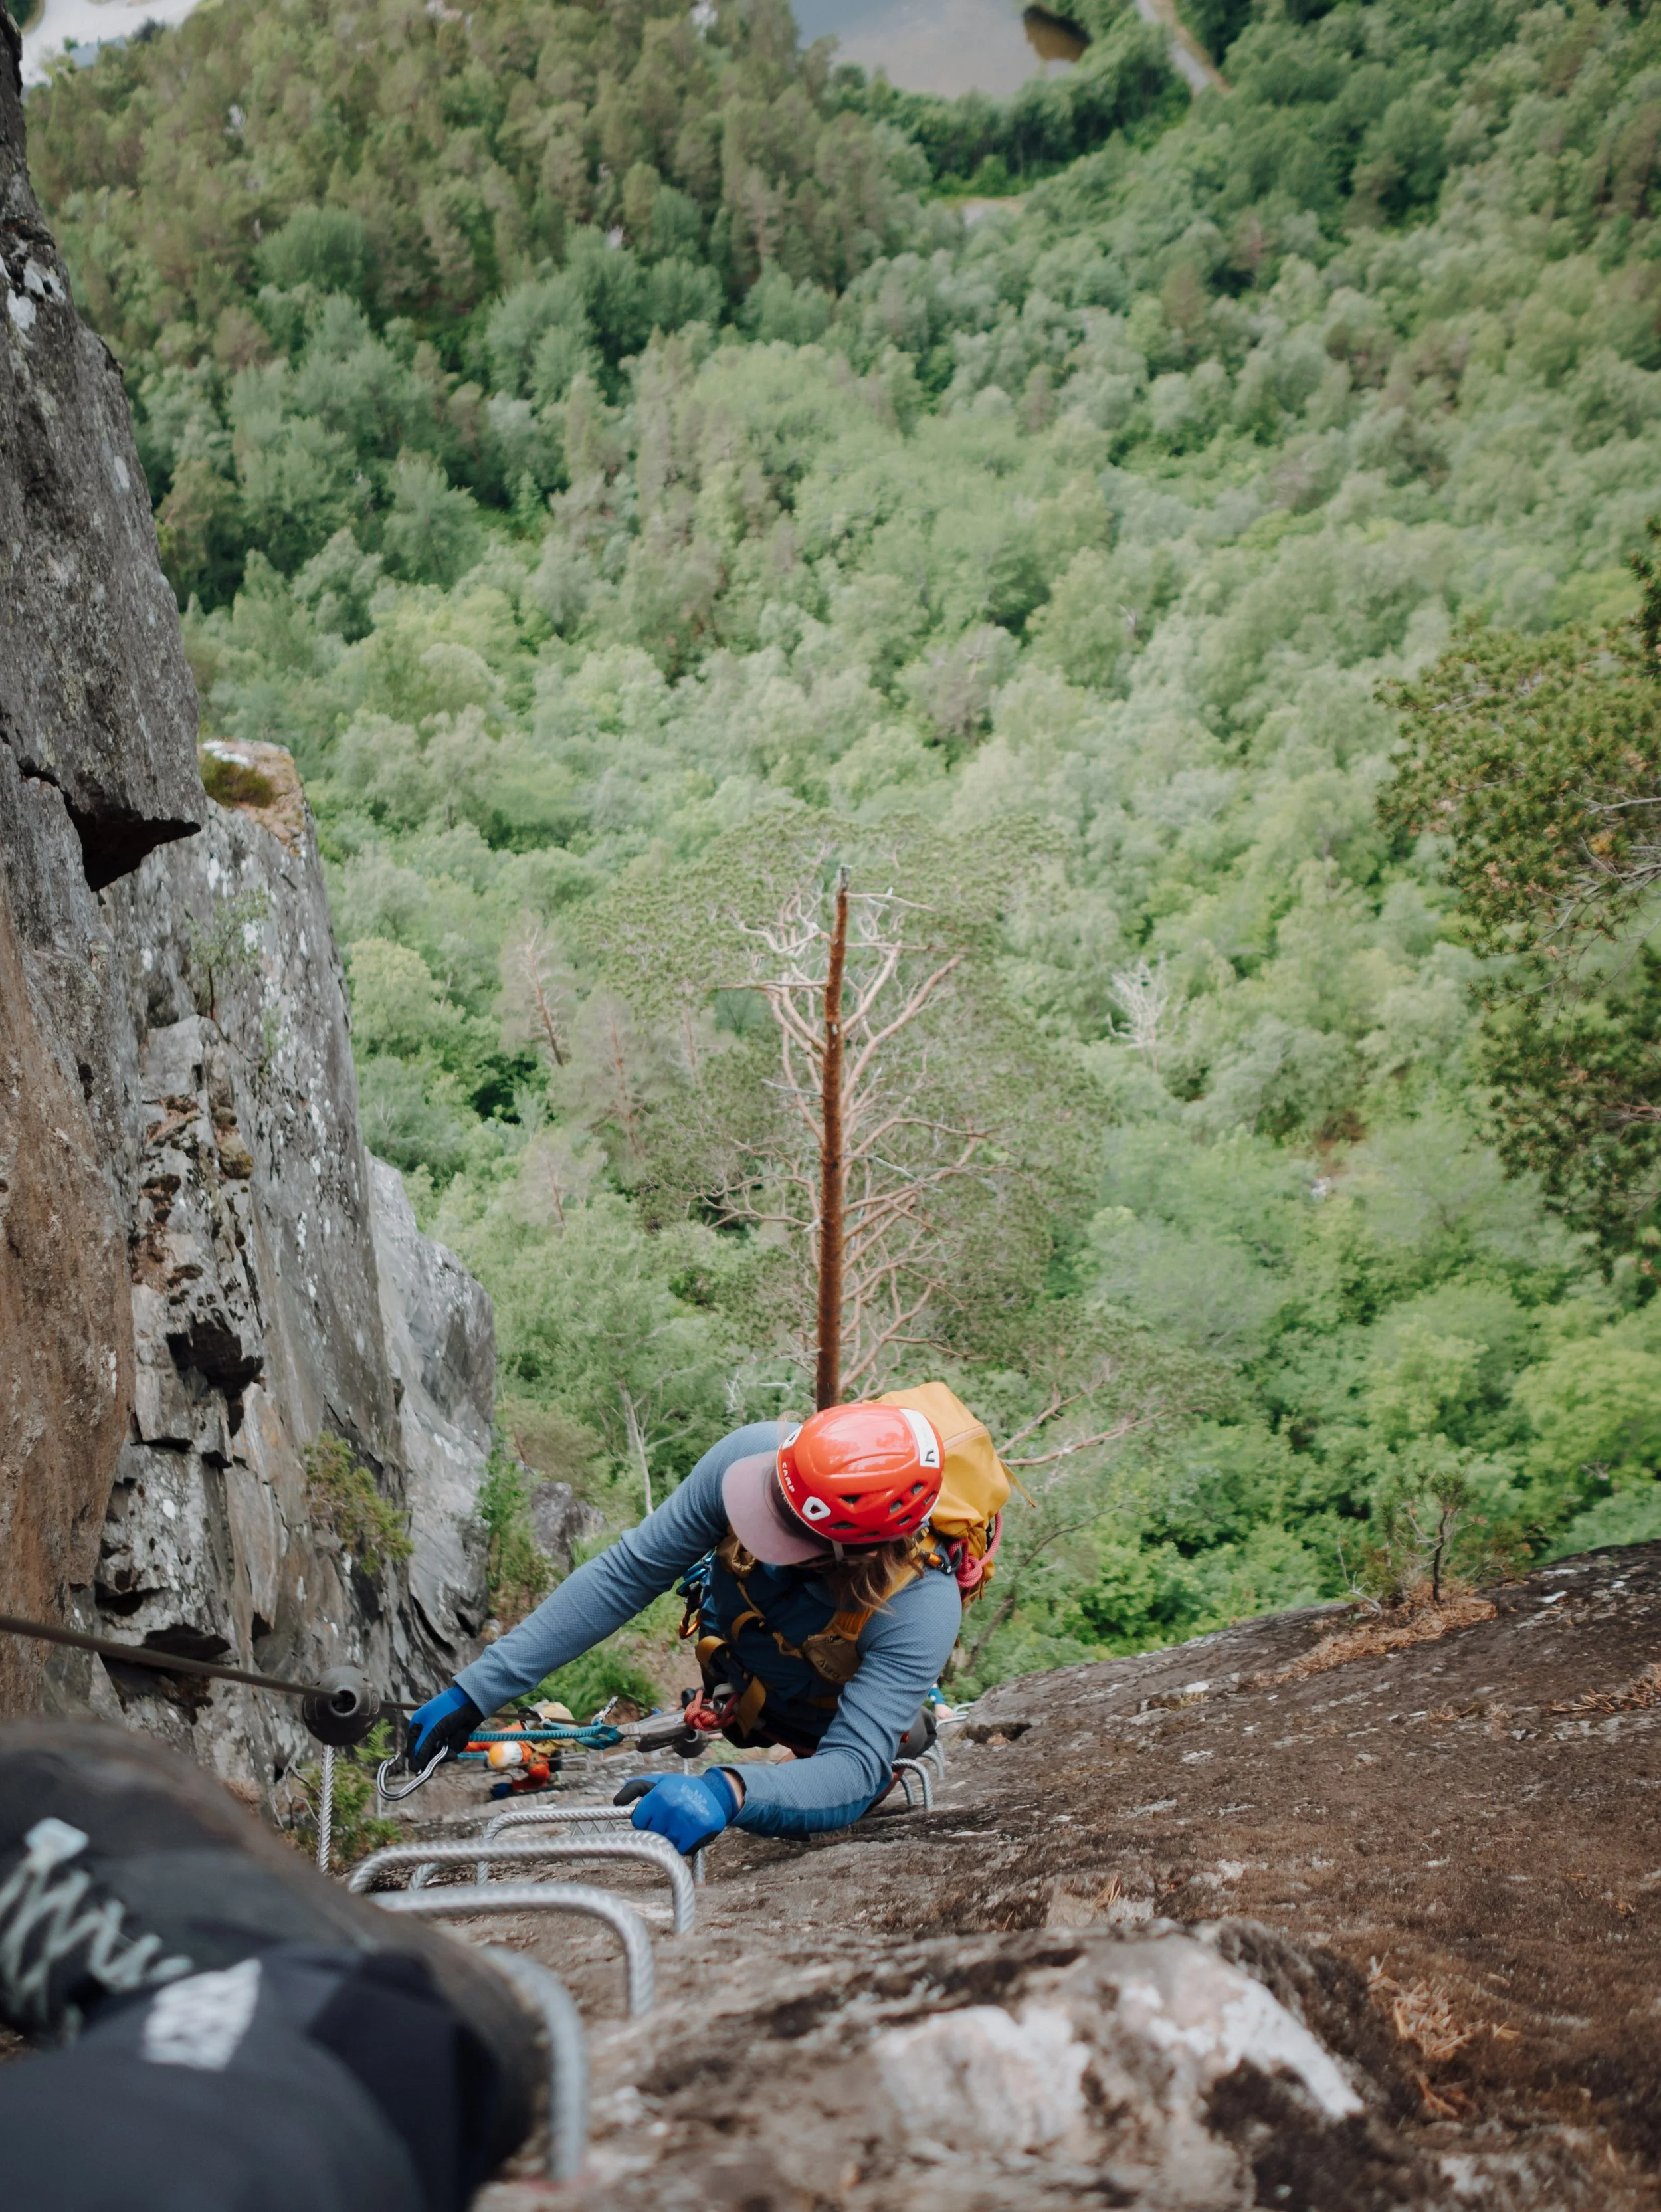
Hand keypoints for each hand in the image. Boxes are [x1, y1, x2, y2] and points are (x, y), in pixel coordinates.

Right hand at [406, 1685, 482, 1768]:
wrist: (471, 1702)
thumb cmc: (447, 1712)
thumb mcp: (432, 1731)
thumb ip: (422, 1750)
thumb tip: (412, 1769)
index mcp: (417, 1726)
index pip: (412, 1749)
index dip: (416, 1760)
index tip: (420, 1772)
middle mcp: (427, 1732)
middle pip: (425, 1754)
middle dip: (434, 1757)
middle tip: (442, 1756)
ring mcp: (439, 1736)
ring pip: (438, 1755)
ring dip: (446, 1752)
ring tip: (451, 1744)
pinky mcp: (451, 1738)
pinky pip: (449, 1751)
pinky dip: (454, 1747)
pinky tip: (459, 1736)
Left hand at [614, 1771, 739, 1854]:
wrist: (715, 1793)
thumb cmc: (682, 1788)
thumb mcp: (659, 1781)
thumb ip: (635, 1787)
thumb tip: (616, 1802)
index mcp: (660, 1794)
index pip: (638, 1820)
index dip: (645, 1818)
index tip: (654, 1813)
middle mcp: (673, 1807)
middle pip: (651, 1833)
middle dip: (657, 1828)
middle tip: (669, 1818)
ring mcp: (686, 1821)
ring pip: (665, 1843)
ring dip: (670, 1837)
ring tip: (679, 1824)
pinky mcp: (699, 1833)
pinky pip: (681, 1849)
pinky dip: (683, 1844)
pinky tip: (688, 1831)